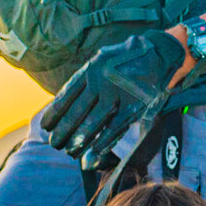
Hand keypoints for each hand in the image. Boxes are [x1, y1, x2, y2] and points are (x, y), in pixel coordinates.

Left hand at [45, 29, 182, 160]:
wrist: (159, 54)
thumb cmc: (125, 61)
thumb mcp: (101, 61)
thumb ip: (85, 80)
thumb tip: (61, 104)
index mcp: (91, 69)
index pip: (67, 95)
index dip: (54, 113)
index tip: (46, 127)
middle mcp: (102, 80)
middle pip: (77, 112)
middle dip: (64, 131)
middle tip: (54, 144)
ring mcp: (119, 93)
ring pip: (94, 122)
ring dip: (80, 140)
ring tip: (70, 152)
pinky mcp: (135, 105)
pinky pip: (116, 128)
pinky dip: (104, 142)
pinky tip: (94, 152)